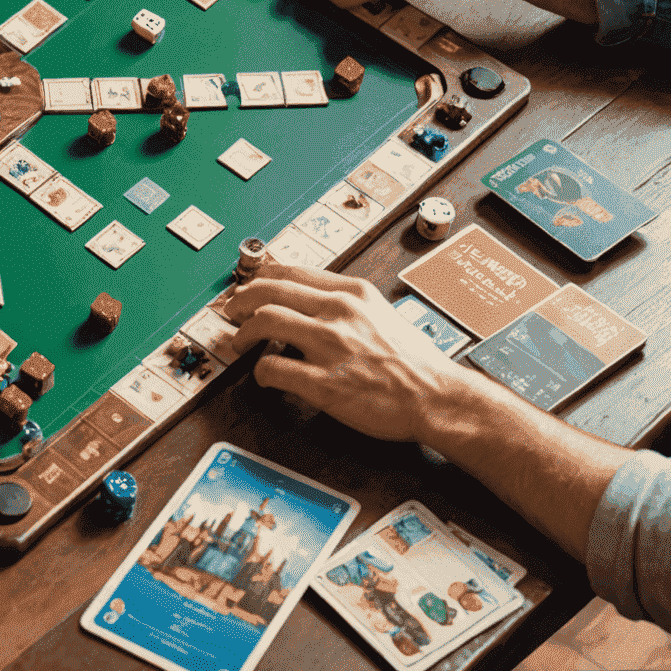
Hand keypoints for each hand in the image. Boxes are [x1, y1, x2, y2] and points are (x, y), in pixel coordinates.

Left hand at [222, 263, 471, 441]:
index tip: (247, 287)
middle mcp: (339, 313)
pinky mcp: (326, 383)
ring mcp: (331, 347)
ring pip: (263, 321)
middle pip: (266, 291)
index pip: (289, 272)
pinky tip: (263, 376)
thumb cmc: (416, 362)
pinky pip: (273, 368)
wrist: (440, 398)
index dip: (258, 278)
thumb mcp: (382, 314)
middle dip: (239, 300)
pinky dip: (259, 371)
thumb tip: (311, 299)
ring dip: (242, 333)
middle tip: (231, 313)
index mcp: (352, 293)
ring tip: (239, 342)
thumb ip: (347, 303)